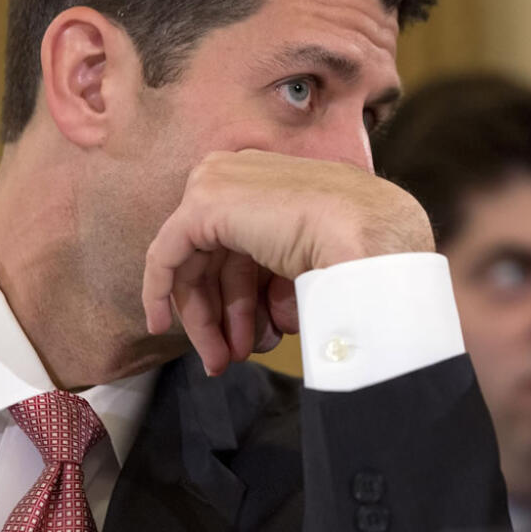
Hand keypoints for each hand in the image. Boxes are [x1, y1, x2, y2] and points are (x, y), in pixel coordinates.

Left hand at [142, 149, 434, 374]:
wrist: (370, 236)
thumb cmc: (360, 249)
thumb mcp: (314, 256)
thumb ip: (283, 271)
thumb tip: (271, 312)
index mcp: (276, 180)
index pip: (245, 243)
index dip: (243, 295)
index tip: (248, 338)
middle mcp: (244, 173)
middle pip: (219, 254)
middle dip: (224, 312)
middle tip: (229, 357)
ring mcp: (221, 183)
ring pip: (195, 261)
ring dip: (208, 317)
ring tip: (223, 359)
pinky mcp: (202, 205)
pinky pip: (167, 254)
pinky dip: (160, 291)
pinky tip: (162, 324)